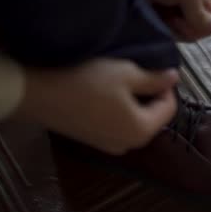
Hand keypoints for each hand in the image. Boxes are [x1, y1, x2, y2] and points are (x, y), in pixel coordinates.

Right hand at [15, 59, 178, 154]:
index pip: (169, 108)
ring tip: (120, 79)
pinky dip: (117, 110)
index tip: (154, 66)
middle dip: (150, 94)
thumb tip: (174, 78)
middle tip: (138, 70)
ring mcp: (108, 146)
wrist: (36, 94)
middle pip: (152, 117)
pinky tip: (104, 92)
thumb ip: (154, 79)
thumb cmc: (85, 80)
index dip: (166, 85)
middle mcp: (128, 145)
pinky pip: (116, 125)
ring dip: (133, 101)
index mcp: (141, 131)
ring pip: (133, 121)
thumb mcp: (125, 74)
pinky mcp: (92, 141)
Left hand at [143, 0, 210, 40]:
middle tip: (168, 17)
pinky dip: (159, 25)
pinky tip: (151, 17)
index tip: (182, 22)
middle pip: (196, 26)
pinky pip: (166, 25)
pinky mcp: (156, 8)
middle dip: (184, 27)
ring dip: (170, 27)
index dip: (199, 28)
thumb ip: (202, 14)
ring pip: (180, 28)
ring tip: (157, 14)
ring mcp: (173, 2)